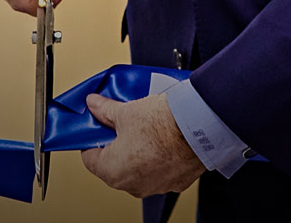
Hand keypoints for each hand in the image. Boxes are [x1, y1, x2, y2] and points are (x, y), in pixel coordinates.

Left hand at [79, 92, 206, 197]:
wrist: (199, 125)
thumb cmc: (163, 123)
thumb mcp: (126, 111)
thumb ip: (105, 111)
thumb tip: (94, 105)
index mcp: (113, 172)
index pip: (90, 159)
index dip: (92, 140)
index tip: (98, 129)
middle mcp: (133, 185)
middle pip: (115, 165)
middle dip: (116, 145)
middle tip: (121, 125)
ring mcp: (156, 186)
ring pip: (139, 170)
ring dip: (139, 153)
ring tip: (145, 130)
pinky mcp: (177, 182)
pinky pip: (161, 171)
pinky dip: (160, 158)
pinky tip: (163, 140)